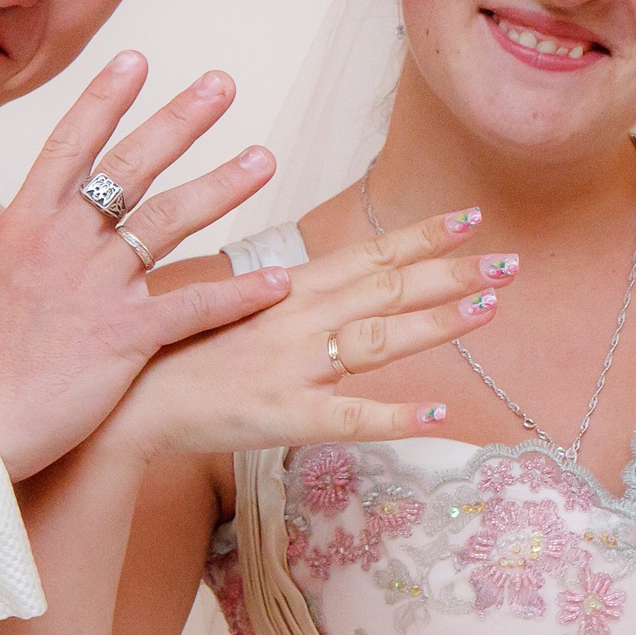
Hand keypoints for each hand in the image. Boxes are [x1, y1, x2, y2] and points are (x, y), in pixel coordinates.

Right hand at [0, 52, 286, 481]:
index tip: (137, 58)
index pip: (71, 143)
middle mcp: (62, 241)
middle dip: (182, 120)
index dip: (106, 98)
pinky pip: (193, 304)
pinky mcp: (123, 337)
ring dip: (223, 185)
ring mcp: (95, 285)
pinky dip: (238, 291)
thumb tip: (53, 224)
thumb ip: (34, 246)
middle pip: (132, 165)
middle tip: (224, 83)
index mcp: (26, 223)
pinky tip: (276, 279)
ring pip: (170, 219)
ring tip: (265, 158)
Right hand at [110, 208, 512, 458]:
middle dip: (452, 270)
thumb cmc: (175, 351)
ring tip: (489, 307)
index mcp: (287, 289)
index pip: (367, 254)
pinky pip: (350, 417)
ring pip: (379, 339)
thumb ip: (284, 297)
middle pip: (387, 288)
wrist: (126, 399)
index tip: (471, 217)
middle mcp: (297, 319)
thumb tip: (328, 286)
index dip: (422, 236)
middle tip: (509, 260)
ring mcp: (293, 367)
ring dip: (438, 321)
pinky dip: (396, 415)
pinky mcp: (283, 416)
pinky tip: (438, 413)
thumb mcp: (233, 306)